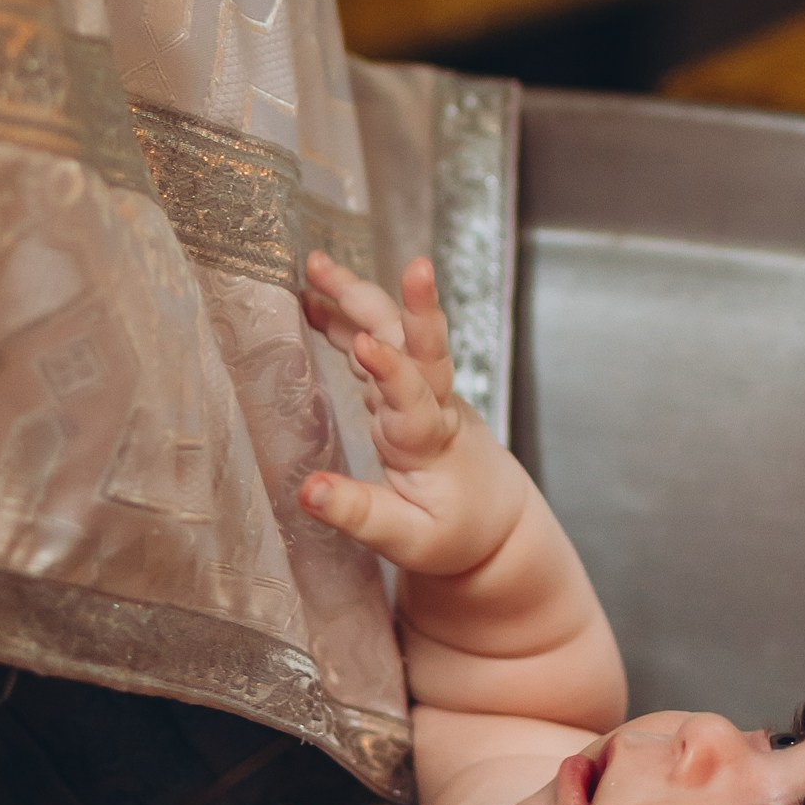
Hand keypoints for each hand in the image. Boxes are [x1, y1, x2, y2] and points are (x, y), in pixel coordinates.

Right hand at [299, 249, 531, 582]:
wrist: (496, 521)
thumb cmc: (455, 534)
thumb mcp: (408, 541)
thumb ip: (359, 515)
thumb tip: (308, 490)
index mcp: (431, 440)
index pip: (413, 396)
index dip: (389, 368)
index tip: (362, 342)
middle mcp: (430, 403)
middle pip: (418, 344)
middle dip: (407, 303)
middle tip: (393, 264)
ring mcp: (419, 390)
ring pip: (393, 332)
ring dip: (358, 296)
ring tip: (314, 263)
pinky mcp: (405, 388)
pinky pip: (377, 345)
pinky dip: (346, 319)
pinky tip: (314, 299)